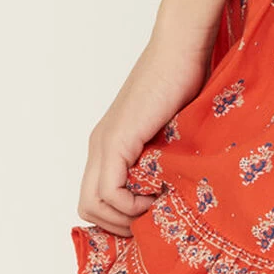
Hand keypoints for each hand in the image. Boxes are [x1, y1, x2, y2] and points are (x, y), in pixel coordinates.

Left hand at [76, 36, 211, 237]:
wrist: (181, 49)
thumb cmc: (185, 82)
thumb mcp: (170, 132)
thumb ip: (161, 157)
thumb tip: (174, 190)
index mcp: (108, 145)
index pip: (95, 200)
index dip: (120, 217)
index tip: (151, 215)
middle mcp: (99, 146)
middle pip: (88, 208)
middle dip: (120, 224)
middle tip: (152, 219)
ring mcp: (104, 143)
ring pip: (92, 205)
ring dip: (126, 217)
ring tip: (157, 204)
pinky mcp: (116, 140)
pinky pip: (109, 192)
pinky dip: (131, 204)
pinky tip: (158, 192)